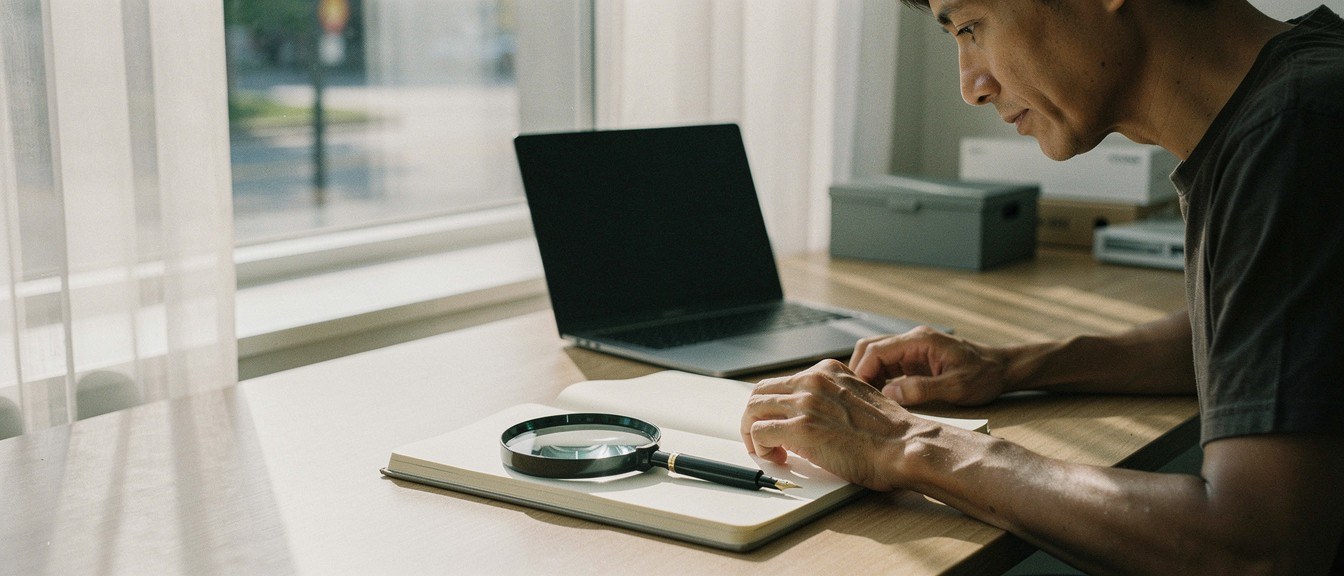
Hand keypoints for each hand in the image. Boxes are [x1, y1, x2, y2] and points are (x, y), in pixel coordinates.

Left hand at [740, 359, 924, 490]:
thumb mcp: (857, 397)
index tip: (775, 423)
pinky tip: (775, 457)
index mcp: (826, 371)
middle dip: (754, 418)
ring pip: (753, 410)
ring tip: (767, 450)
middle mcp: (812, 380)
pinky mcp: (802, 429)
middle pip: (760, 393)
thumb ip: (830, 397)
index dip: (772, 407)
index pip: (780, 382)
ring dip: (753, 433)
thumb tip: (807, 413)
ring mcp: (806, 403)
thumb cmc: (888, 433)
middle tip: (762, 439)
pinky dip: (759, 447)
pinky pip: (760, 433)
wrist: (904, 446)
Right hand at [849, 326, 1008, 406]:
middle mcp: (913, 341)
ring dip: (868, 376)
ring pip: (877, 357)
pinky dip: (880, 380)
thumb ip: (922, 389)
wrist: (1003, 369)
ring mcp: (913, 349)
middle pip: (870, 349)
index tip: (857, 393)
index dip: (862, 371)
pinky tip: (880, 398)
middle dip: (859, 371)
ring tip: (866, 400)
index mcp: (920, 341)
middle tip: (856, 397)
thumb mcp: (956, 387)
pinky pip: (889, 365)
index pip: (876, 350)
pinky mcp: (916, 360)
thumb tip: (889, 395)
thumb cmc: (984, 375)